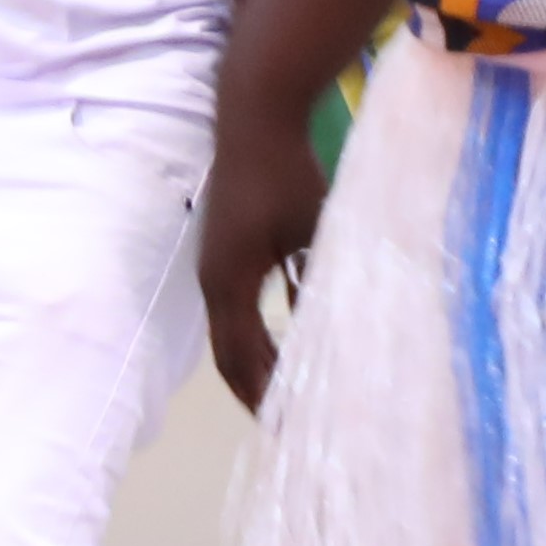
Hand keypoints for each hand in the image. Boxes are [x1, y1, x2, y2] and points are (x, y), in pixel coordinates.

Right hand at [194, 108, 330, 410]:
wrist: (254, 120)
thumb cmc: (284, 174)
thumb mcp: (313, 233)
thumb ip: (318, 283)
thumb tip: (331, 332)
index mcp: (229, 282)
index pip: (239, 356)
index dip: (260, 394)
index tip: (284, 426)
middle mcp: (214, 280)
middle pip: (228, 352)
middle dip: (253, 390)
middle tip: (281, 424)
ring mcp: (216, 264)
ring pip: (231, 330)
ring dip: (254, 362)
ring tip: (282, 393)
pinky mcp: (226, 250)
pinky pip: (237, 306)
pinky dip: (257, 332)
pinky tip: (287, 341)